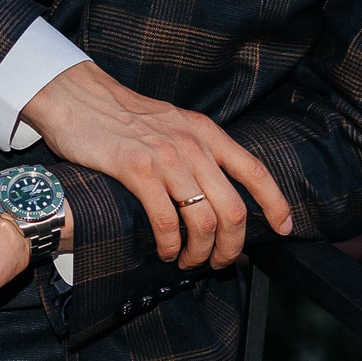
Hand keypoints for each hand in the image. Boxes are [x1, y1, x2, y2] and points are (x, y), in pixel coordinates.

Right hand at [23, 65, 291, 270]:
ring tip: (188, 262)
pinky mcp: (137, 170)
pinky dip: (170, 245)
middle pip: (233, 209)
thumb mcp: (172, 124)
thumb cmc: (121, 117)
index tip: (284, 228)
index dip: (275, 203)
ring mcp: (167, 157)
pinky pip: (166, 221)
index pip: (255, 171)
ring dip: (200, 253)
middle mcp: (194, 145)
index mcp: (207, 133)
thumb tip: (212, 189)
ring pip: (203, 221)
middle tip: (219, 262)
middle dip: (232, 247)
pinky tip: (165, 251)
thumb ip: (195, 150)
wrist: (78, 98)